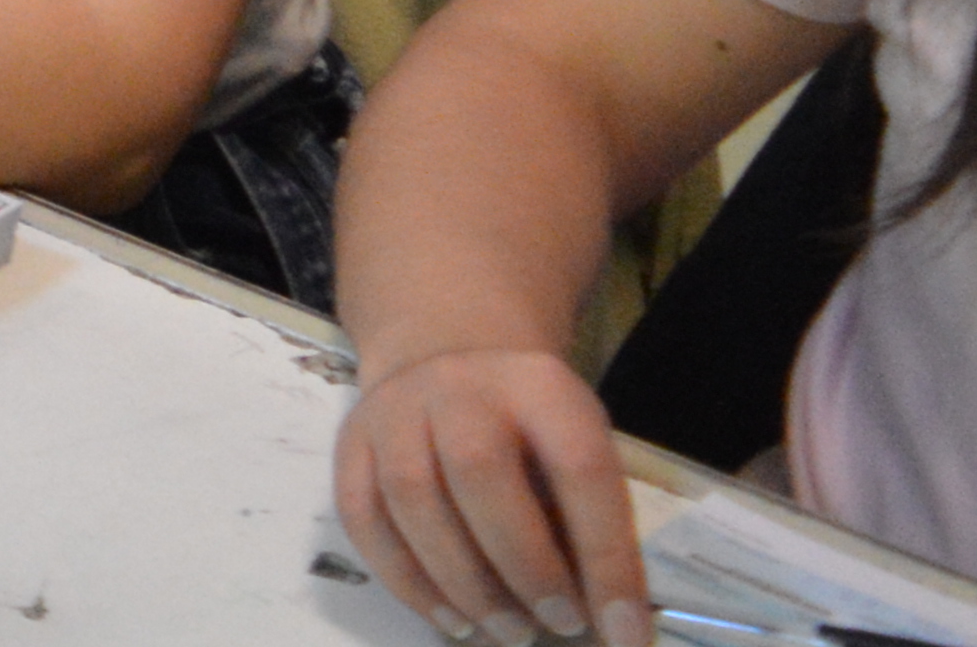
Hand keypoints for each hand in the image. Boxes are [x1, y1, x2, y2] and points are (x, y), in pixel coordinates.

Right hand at [333, 348, 652, 643]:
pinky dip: (405, 581)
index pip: (580, 470)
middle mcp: (459, 386)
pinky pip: (363, 516)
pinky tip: (450, 620)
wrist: (443, 357)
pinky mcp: (351, 441)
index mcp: (540, 386)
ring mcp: (394, 410)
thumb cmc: (529, 426)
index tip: (625, 635)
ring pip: (411, 496)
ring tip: (507, 632)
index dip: (606, 559)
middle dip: (523, 565)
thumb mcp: (575, 445)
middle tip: (556, 626)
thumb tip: (607, 619)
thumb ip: (587, 520)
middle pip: (479, 470)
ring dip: (462, 583)